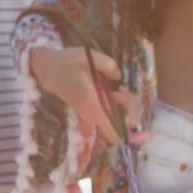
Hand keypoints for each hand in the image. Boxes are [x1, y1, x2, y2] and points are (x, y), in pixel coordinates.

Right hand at [29, 47, 145, 144]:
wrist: (46, 69)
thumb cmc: (65, 63)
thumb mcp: (88, 56)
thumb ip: (109, 65)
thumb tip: (118, 77)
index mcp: (91, 103)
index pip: (113, 131)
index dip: (130, 136)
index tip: (146, 133)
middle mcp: (90, 112)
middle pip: (119, 125)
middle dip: (130, 111)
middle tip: (124, 92)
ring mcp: (88, 113)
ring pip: (114, 119)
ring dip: (124, 107)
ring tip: (118, 89)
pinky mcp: (88, 109)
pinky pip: (109, 115)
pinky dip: (117, 106)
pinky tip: (114, 92)